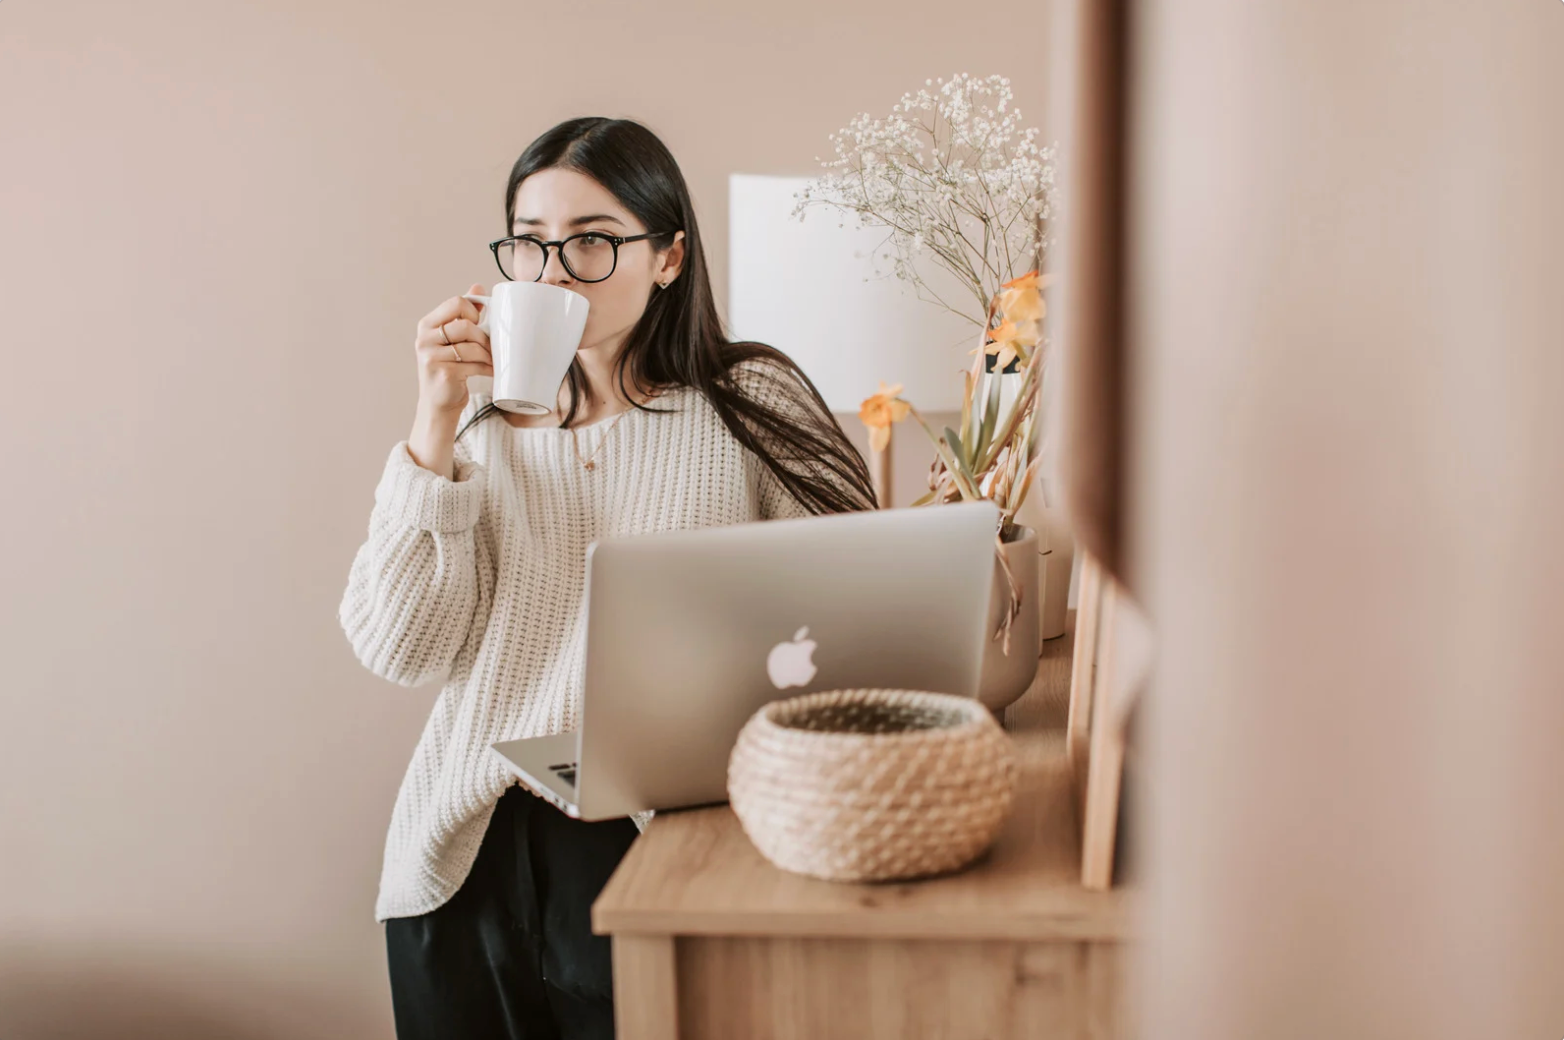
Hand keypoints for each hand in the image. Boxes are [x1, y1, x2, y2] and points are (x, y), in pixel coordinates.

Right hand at [414, 284, 493, 417]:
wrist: (438, 405)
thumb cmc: (448, 369)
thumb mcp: (451, 339)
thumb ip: (463, 314)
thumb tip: (478, 286)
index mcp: (427, 325)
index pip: (456, 302)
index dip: (474, 311)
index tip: (479, 324)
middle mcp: (424, 339)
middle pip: (466, 325)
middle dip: (484, 337)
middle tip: (490, 348)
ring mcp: (431, 357)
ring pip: (472, 346)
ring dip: (488, 355)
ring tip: (492, 361)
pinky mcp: (443, 373)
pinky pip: (474, 365)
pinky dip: (488, 369)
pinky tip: (491, 372)